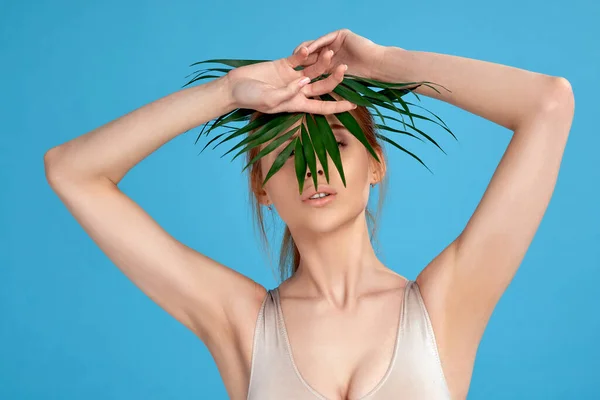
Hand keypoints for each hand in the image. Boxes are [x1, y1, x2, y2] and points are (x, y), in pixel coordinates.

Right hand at [223, 47, 356, 114]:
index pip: (322, 107)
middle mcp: (297, 91)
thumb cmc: (250, 99)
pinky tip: (307, 48)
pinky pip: (297, 59)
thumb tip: (304, 82)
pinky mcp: (283, 65)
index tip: (354, 105)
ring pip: (312, 70)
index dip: (338, 107)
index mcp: (296, 104)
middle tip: (344, 68)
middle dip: (334, 78)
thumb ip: (288, 93)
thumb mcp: (269, 100)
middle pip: (321, 86)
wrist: (234, 87)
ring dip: (322, 62)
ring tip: (330, 53)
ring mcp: (291, 77)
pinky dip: (303, 53)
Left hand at [292, 28, 387, 79]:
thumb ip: (326, 84)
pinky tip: (307, 49)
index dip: (302, 69)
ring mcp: (336, 42)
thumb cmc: (363, 78)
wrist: (379, 66)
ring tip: (296, 55)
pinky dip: (316, 44)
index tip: (291, 77)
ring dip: (306, 50)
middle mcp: (332, 52)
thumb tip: (309, 94)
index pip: (312, 65)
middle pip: (312, 54)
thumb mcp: (338, 83)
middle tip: (288, 64)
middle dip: (301, 59)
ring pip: (316, 46)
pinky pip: (324, 39)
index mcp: (330, 63)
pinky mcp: (340, 35)